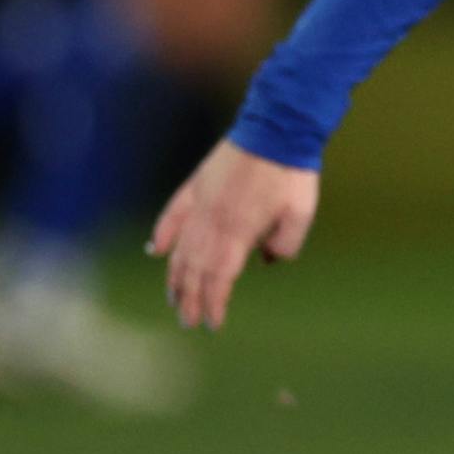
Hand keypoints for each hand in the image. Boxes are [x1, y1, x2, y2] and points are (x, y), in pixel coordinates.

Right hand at [149, 140, 320, 329]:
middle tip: (187, 321)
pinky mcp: (195, 186)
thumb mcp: (300, 216)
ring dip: (175, 276)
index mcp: (237, 232)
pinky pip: (172, 215)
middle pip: (195, 269)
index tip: (212, 323)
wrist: (276, 129)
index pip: (219, 278)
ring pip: (180, 248)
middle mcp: (212, 222)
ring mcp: (200, 203)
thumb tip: (266, 261)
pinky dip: (161, 234)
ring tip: (173, 298)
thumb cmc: (292, 174)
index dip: (214, 303)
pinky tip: (153, 251)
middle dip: (190, 298)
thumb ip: (285, 245)